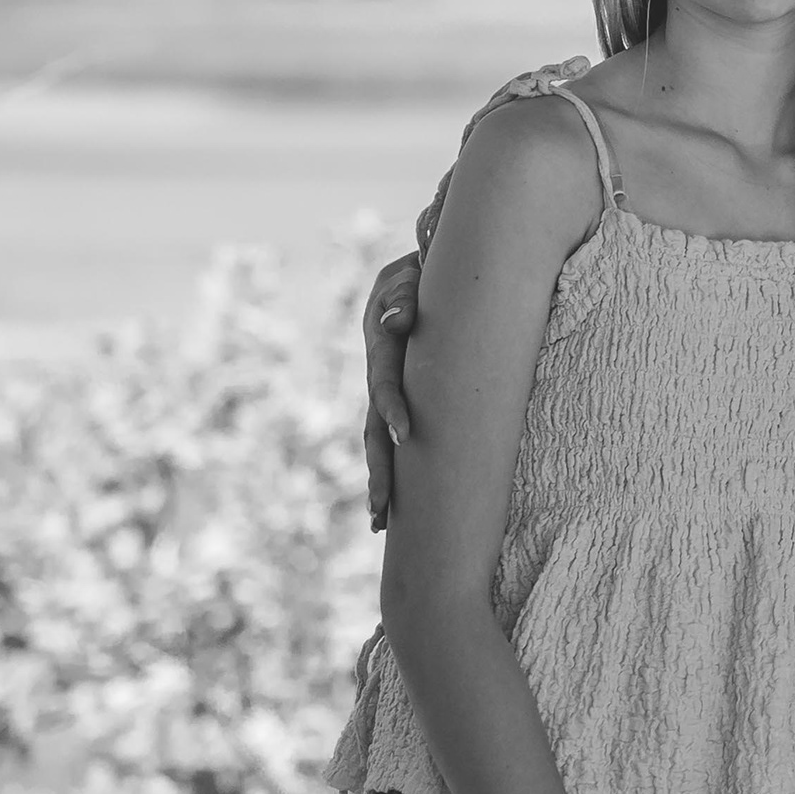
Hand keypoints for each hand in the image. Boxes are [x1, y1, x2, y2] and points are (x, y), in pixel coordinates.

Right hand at [360, 251, 422, 530]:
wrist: (418, 273)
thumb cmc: (422, 272)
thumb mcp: (409, 274)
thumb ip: (403, 293)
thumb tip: (398, 322)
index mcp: (381, 344)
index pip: (384, 383)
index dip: (393, 408)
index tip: (406, 435)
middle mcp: (377, 373)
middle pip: (372, 428)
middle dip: (379, 468)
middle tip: (381, 510)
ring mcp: (384, 388)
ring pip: (376, 440)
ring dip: (379, 478)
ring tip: (379, 522)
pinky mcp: (397, 396)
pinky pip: (391, 435)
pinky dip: (394, 467)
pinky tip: (395, 504)